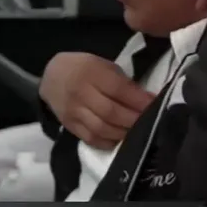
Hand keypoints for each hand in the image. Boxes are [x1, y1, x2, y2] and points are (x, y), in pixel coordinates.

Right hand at [39, 52, 154, 149]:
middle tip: (150, 121)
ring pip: (101, 128)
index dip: (139, 100)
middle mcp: (81, 93)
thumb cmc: (83, 67)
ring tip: (137, 131)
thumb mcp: (102, 65)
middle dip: (134, 119)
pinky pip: (91, 138)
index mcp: (91, 72)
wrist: (51, 76)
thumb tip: (145, 99)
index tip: (155, 105)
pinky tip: (119, 139)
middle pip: (111, 112)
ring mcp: (73, 111)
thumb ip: (122, 81)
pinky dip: (108, 141)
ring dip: (123, 132)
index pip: (118, 89)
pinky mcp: (70, 125)